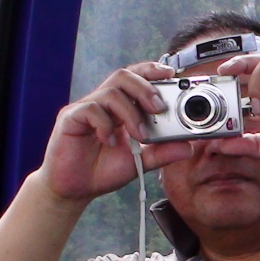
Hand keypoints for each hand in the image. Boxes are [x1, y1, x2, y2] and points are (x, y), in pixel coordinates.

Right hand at [39, 63, 194, 202]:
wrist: (75, 189)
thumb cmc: (103, 170)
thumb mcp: (140, 162)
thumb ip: (162, 153)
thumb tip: (188, 147)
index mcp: (121, 107)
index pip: (136, 78)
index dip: (153, 71)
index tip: (172, 75)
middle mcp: (104, 103)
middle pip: (124, 76)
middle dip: (146, 88)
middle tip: (159, 108)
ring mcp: (86, 109)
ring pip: (111, 92)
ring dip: (131, 113)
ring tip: (140, 135)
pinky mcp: (71, 119)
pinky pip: (90, 110)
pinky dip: (106, 125)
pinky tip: (110, 141)